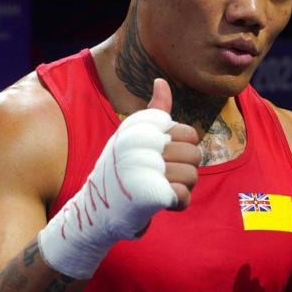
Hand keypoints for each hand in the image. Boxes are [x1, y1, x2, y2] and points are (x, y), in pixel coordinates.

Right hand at [38, 79, 199, 278]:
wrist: (96, 210)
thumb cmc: (120, 171)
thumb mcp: (133, 137)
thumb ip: (154, 113)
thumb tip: (161, 81)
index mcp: (141, 129)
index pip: (188, 133)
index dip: (182, 149)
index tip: (162, 158)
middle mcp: (141, 144)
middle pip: (195, 154)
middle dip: (185, 170)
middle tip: (162, 177)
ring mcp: (144, 169)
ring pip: (191, 176)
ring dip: (181, 188)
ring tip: (160, 189)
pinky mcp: (150, 193)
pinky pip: (184, 195)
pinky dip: (177, 203)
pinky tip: (161, 202)